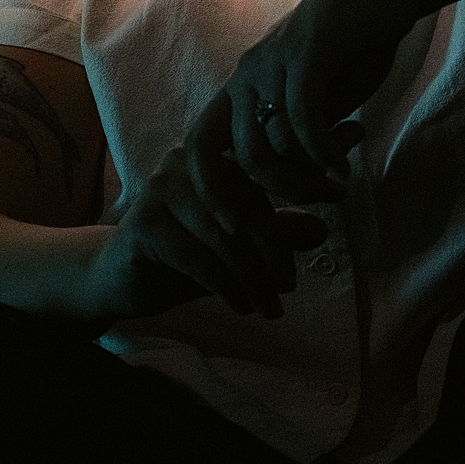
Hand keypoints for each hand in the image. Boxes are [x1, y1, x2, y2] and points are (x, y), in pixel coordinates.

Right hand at [80, 136, 326, 323]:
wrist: (121, 276)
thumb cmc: (184, 254)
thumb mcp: (236, 245)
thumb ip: (275, 231)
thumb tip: (323, 228)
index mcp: (212, 155)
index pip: (266, 166)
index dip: (305, 176)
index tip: (344, 186)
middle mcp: (186, 161)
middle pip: (249, 204)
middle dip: (275, 252)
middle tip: (288, 288)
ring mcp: (162, 189)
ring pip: (227, 236)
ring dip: (253, 278)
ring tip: (270, 308)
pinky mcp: (146, 223)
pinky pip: (200, 258)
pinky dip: (226, 286)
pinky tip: (241, 306)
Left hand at [194, 0, 425, 199]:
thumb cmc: (352, 46)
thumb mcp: (320, 99)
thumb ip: (302, 135)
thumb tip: (300, 181)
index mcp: (242, 87)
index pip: (200, 144)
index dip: (208, 187)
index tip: (236, 224)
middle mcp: (247, 76)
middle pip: (233, 154)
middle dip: (262, 193)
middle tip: (304, 206)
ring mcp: (273, 65)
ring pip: (270, 146)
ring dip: (305, 179)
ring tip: (338, 186)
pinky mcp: (306, 55)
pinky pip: (303, 121)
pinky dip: (322, 153)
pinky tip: (343, 167)